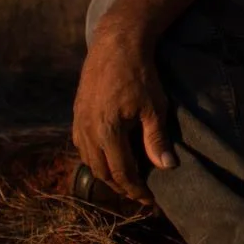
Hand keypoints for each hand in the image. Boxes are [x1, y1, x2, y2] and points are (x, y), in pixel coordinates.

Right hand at [70, 24, 177, 205]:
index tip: (150, 200)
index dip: (136, 190)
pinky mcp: (76, 113)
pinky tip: (109, 156)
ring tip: (126, 179)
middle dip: (121, 187)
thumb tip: (166, 167)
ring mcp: (78, 122)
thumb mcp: (154, 107)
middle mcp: (87, 130)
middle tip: (139, 193)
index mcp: (107, 131)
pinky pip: (81, 145)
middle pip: (102, 172)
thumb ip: (156, 140)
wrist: (116, 43)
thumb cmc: (139, 74)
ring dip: (106, 174)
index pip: (121, 173)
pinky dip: (95, 157)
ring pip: (89, 161)